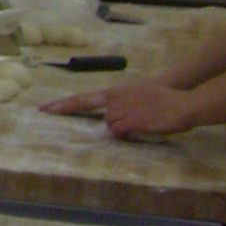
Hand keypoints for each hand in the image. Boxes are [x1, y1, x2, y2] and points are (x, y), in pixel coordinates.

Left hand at [43, 80, 197, 137]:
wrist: (182, 103)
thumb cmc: (162, 99)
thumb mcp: (137, 95)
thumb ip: (121, 103)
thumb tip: (112, 115)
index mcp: (115, 92)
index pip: (83, 98)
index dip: (62, 104)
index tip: (44, 108)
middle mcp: (115, 99)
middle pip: (98, 115)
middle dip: (79, 114)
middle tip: (46, 112)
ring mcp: (122, 110)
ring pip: (110, 126)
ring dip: (121, 128)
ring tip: (140, 122)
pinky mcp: (131, 121)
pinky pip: (119, 131)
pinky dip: (126, 133)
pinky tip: (139, 128)